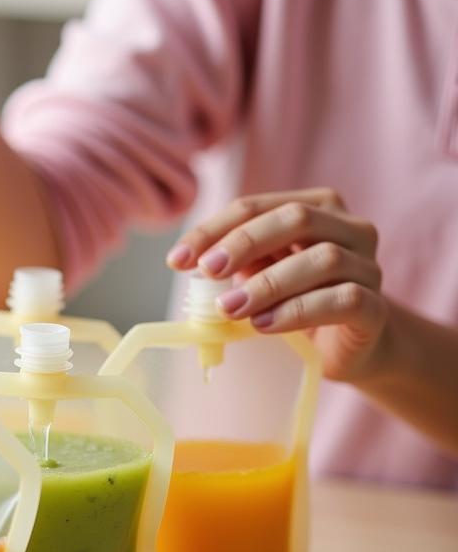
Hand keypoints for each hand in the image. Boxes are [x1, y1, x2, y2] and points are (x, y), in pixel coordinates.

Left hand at [166, 188, 388, 382]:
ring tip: (230, 308)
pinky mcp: (376, 308)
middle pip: (296, 219)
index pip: (257, 206)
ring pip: (323, 260)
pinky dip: (298, 311)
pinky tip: (263, 325)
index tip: (176, 259)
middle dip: (244, 243)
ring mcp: (369, 266)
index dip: (213, 229)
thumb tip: (191, 262)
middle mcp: (350, 228)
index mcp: (317, 207)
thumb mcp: (260, 272)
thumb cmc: (298, 299)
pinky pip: (343, 299)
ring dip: (268, 284)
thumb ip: (235, 261)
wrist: (351, 346)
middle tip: (207, 271)